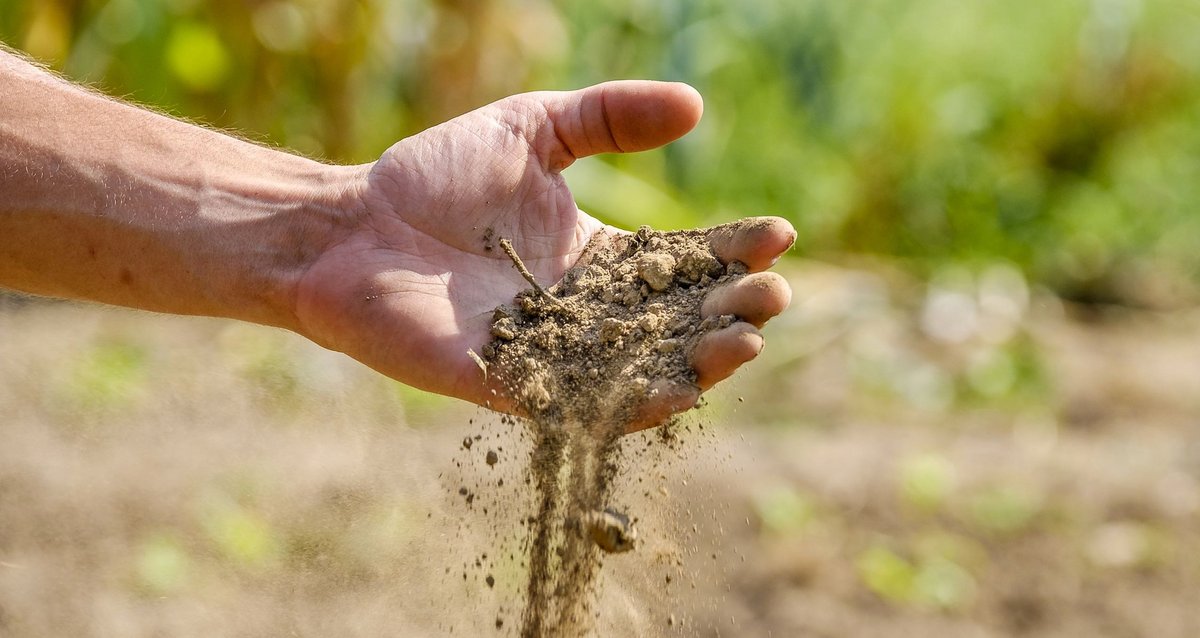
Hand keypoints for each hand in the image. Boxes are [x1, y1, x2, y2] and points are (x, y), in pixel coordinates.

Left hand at [293, 81, 794, 429]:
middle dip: (732, 310)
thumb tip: (695, 106)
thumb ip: (609, 116)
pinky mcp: (514, 388)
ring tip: (746, 340)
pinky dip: (636, 403)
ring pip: (645, 370)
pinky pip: (585, 406)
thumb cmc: (434, 175)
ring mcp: (554, 355)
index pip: (683, 260)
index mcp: (600, 256)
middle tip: (773, 293)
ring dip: (701, 361)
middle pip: (678, 321)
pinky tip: (680, 388)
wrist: (349, 226)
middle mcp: (588, 312)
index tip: (777, 235)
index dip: (731, 251)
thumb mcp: (533, 126)